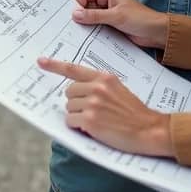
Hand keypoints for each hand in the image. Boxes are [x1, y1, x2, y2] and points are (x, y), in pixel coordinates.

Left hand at [36, 57, 173, 156]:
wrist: (150, 130)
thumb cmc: (134, 113)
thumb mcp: (118, 90)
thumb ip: (100, 85)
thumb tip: (78, 90)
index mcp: (104, 78)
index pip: (74, 69)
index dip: (55, 65)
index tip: (41, 61)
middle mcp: (97, 87)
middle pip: (68, 92)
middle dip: (76, 102)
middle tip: (91, 111)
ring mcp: (93, 104)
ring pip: (69, 108)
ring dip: (78, 116)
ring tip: (97, 121)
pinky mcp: (90, 120)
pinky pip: (71, 122)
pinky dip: (78, 127)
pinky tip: (93, 129)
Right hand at [71, 0, 167, 48]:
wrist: (156, 33)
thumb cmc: (140, 19)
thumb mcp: (116, 16)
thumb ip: (95, 15)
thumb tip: (75, 14)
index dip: (77, 5)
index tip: (73, 17)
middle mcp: (105, 2)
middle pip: (84, 6)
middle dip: (79, 16)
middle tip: (72, 27)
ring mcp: (107, 14)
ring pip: (89, 18)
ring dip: (85, 25)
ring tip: (78, 34)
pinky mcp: (109, 25)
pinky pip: (96, 27)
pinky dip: (91, 31)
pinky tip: (86, 39)